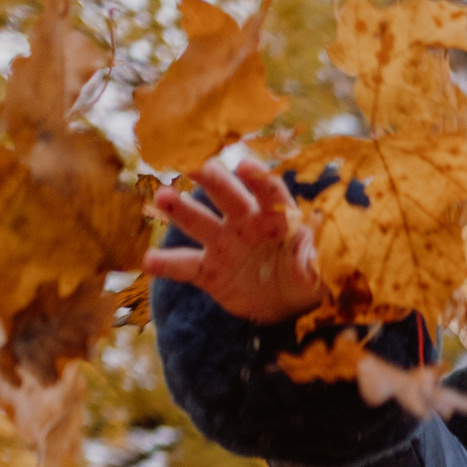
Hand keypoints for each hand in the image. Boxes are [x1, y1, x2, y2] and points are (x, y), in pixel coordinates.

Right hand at [141, 157, 324, 325]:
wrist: (286, 302)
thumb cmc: (305, 275)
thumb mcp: (317, 271)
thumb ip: (312, 262)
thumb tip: (312, 257)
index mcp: (277, 216)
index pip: (269, 192)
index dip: (259, 179)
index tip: (245, 167)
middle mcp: (245, 222)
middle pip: (226, 194)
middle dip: (210, 177)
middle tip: (193, 163)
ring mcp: (223, 243)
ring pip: (198, 221)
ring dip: (179, 208)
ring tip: (163, 197)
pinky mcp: (207, 269)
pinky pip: (184, 265)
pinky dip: (166, 264)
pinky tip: (148, 261)